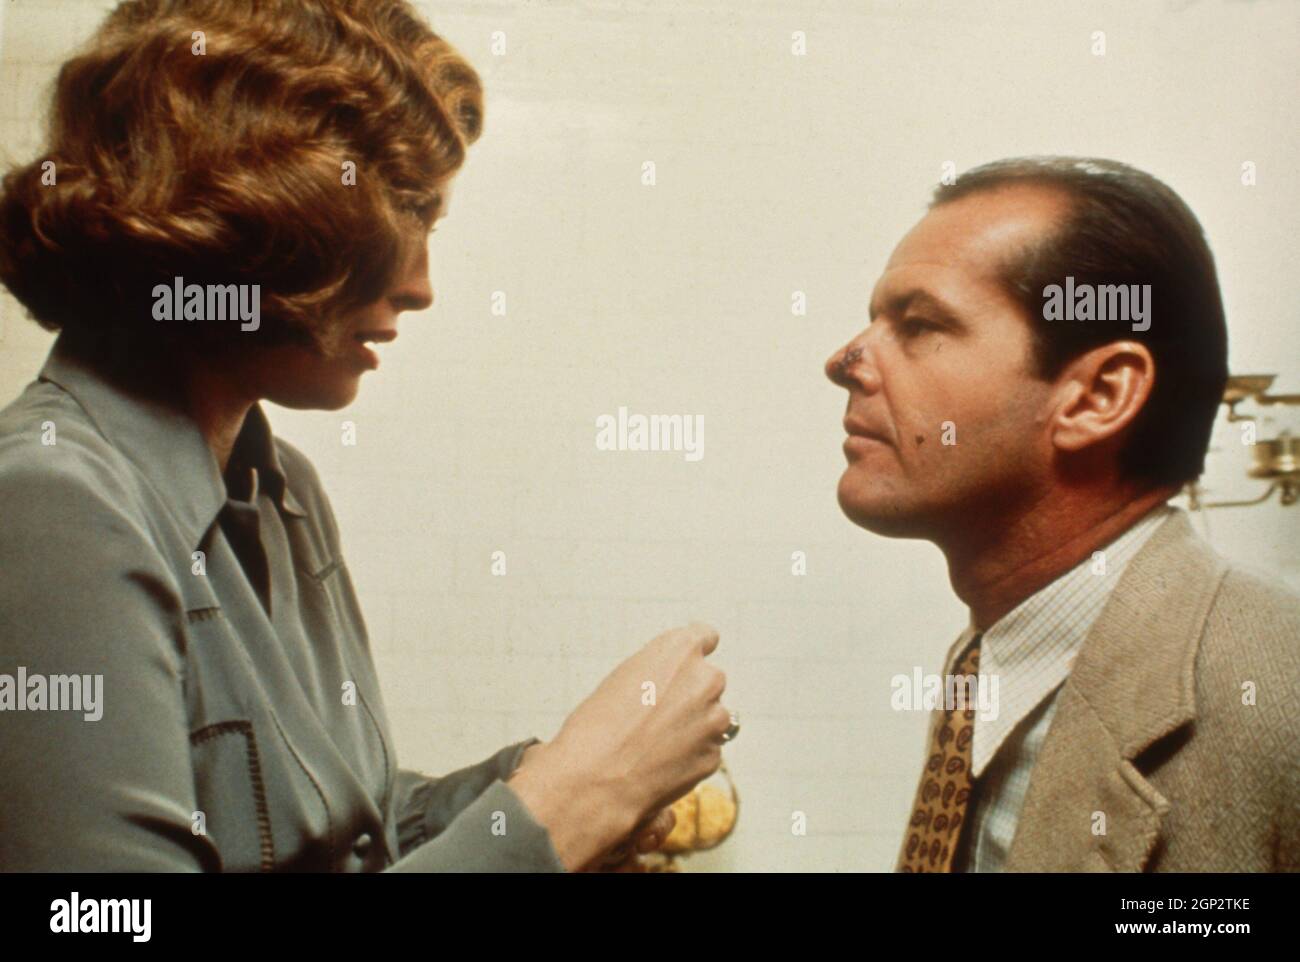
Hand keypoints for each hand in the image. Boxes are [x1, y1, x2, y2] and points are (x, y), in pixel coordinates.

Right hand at [508, 623, 729, 870]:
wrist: (596, 780)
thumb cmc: (597, 728)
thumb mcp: (624, 678)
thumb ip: (658, 671)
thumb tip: (671, 680)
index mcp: (680, 650)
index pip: (706, 637)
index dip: (696, 651)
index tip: (691, 661)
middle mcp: (704, 680)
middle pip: (709, 681)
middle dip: (692, 694)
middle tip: (659, 713)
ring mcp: (714, 719)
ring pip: (711, 717)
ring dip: (694, 726)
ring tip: (655, 743)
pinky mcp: (714, 755)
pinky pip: (706, 749)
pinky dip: (690, 754)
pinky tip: (660, 763)